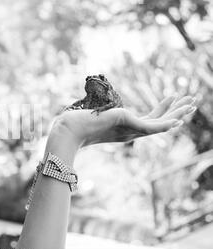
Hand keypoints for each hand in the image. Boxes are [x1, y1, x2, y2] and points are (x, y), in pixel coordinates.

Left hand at [48, 95, 196, 148]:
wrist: (70, 130)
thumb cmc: (77, 124)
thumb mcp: (91, 114)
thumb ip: (95, 111)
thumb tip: (88, 105)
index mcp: (123, 130)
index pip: (148, 122)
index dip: (161, 114)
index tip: (170, 102)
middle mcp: (129, 133)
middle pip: (159, 123)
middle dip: (175, 112)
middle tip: (190, 102)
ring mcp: (130, 131)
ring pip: (161, 124)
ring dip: (178, 113)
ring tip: (192, 102)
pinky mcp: (130, 125)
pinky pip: (154, 126)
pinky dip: (167, 122)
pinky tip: (178, 118)